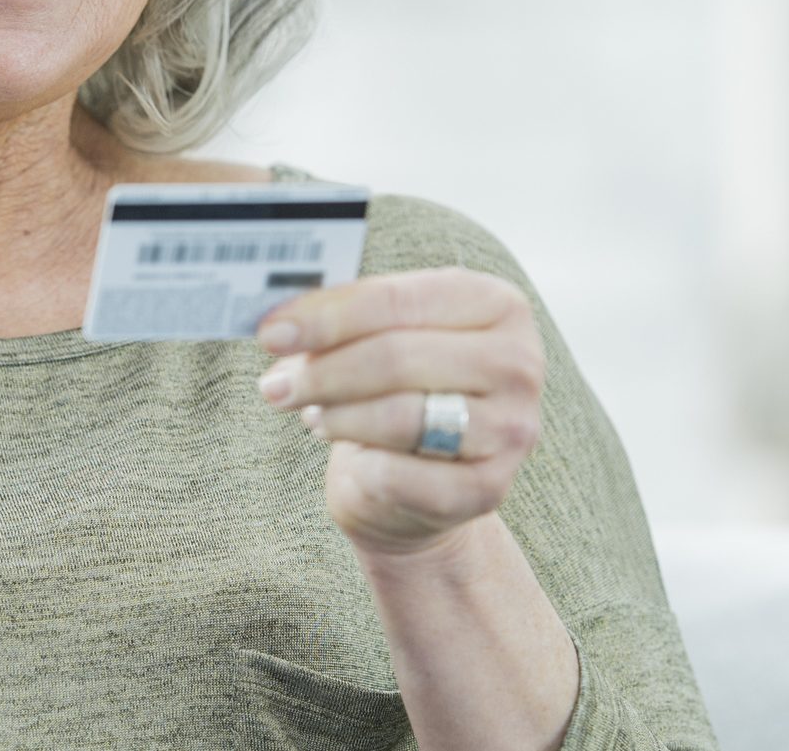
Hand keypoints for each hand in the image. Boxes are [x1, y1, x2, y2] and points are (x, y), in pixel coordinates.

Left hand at [254, 267, 546, 558]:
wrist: (424, 486)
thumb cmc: (400, 393)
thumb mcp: (382, 340)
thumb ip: (344, 320)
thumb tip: (279, 323)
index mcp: (496, 303)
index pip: (397, 299)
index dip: (326, 316)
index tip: (270, 332)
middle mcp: (517, 362)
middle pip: (396, 357)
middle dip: (323, 371)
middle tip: (273, 386)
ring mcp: (512, 428)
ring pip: (399, 416)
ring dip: (336, 415)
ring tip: (310, 413)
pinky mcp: (490, 488)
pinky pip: (401, 475)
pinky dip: (361, 466)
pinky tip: (350, 456)